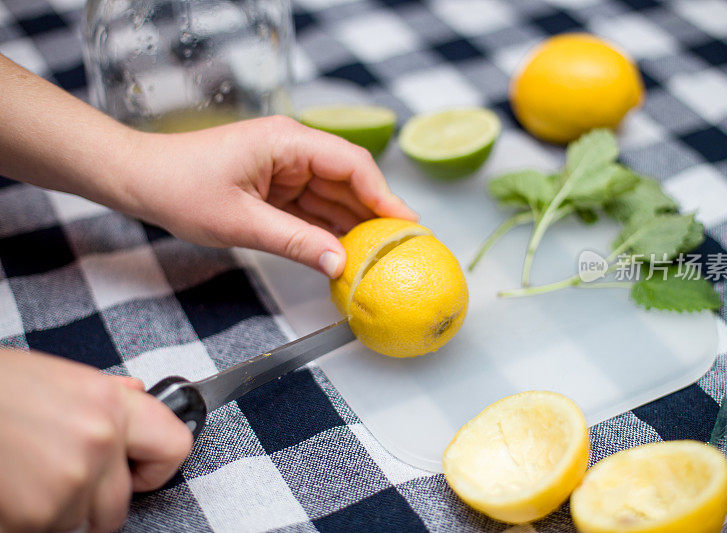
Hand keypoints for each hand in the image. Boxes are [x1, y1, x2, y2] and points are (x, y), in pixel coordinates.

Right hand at [0, 349, 192, 532]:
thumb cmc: (0, 387)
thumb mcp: (62, 378)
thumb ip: (107, 394)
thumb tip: (137, 392)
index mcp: (113, 403)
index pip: (175, 446)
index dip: (156, 466)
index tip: (139, 471)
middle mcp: (101, 441)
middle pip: (120, 504)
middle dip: (93, 501)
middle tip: (59, 475)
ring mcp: (70, 481)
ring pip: (77, 521)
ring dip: (53, 508)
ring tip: (23, 469)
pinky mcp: (35, 514)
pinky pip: (42, 531)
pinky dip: (23, 518)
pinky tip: (9, 484)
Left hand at [122, 116, 416, 277]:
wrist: (140, 181)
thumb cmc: (180, 188)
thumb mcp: (241, 222)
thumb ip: (295, 242)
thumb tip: (339, 264)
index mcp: (287, 141)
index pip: (351, 163)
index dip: (383, 194)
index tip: (407, 223)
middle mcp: (292, 150)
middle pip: (348, 180)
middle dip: (373, 214)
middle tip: (400, 247)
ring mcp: (285, 169)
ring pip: (333, 196)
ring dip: (352, 225)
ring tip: (379, 257)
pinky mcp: (276, 187)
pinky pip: (312, 208)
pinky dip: (327, 230)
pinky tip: (344, 252)